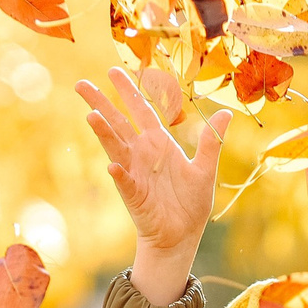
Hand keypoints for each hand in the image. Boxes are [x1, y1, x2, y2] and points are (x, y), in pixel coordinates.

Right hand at [76, 65, 229, 306]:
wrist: (181, 235)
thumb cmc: (191, 203)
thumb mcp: (205, 169)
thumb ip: (212, 141)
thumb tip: (226, 113)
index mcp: (159, 144)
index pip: (141, 110)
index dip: (129, 91)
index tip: (113, 71)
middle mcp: (142, 154)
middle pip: (118, 122)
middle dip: (101, 103)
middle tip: (81, 84)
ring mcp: (134, 172)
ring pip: (115, 146)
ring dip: (103, 132)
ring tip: (91, 115)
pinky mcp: (134, 194)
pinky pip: (126, 181)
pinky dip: (120, 173)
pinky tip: (113, 164)